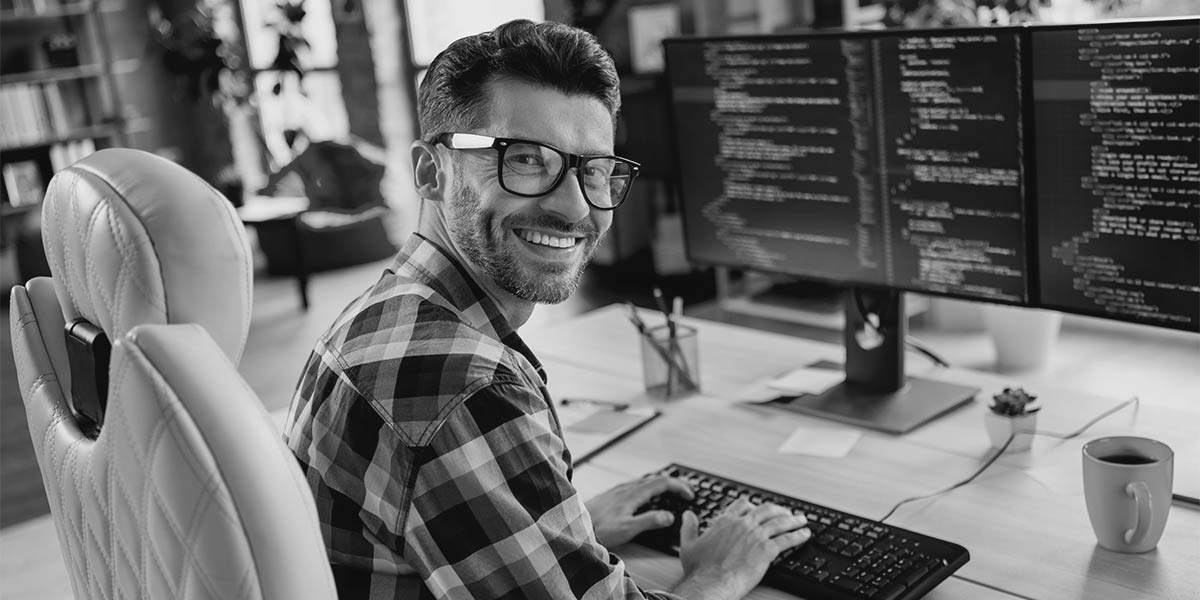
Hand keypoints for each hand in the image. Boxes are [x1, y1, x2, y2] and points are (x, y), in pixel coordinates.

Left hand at [584, 475, 693, 547]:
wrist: (573, 524)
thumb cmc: (599, 529)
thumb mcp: (628, 529)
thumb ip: (649, 521)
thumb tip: (670, 516)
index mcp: (633, 494)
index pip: (663, 483)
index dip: (680, 487)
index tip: (690, 495)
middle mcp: (626, 488)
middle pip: (656, 479)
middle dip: (674, 483)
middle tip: (686, 490)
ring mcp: (618, 490)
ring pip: (645, 481)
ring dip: (661, 484)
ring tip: (671, 491)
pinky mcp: (612, 494)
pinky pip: (635, 485)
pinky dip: (649, 487)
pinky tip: (645, 495)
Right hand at [673, 498, 810, 599]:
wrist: (711, 582)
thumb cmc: (700, 569)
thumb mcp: (688, 544)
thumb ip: (689, 527)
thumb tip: (688, 515)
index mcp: (725, 521)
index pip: (742, 505)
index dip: (752, 505)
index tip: (757, 507)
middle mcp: (743, 524)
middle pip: (766, 510)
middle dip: (778, 509)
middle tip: (785, 511)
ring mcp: (756, 535)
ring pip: (780, 522)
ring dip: (793, 520)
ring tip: (801, 519)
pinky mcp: (767, 550)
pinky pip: (787, 539)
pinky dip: (798, 536)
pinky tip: (804, 534)